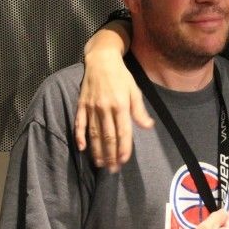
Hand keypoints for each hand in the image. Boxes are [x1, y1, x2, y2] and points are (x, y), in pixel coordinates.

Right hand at [75, 51, 152, 171]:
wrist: (101, 59)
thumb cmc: (121, 76)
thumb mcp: (134, 91)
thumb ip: (139, 111)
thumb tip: (148, 126)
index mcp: (120, 106)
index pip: (123, 132)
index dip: (123, 148)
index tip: (123, 161)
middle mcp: (105, 108)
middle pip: (108, 137)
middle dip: (110, 155)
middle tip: (112, 169)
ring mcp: (92, 107)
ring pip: (94, 133)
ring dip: (97, 150)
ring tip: (100, 164)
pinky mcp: (82, 104)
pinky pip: (79, 122)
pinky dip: (79, 136)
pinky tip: (81, 148)